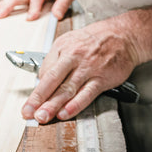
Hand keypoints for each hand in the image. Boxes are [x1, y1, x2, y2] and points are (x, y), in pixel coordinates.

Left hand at [21, 18, 138, 122]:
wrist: (123, 35)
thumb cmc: (96, 39)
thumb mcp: (70, 40)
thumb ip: (56, 59)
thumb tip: (43, 78)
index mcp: (63, 47)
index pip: (45, 71)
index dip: (36, 90)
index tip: (29, 104)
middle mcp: (74, 57)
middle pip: (53, 80)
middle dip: (38, 98)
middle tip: (28, 113)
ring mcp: (88, 68)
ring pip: (67, 89)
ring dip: (53, 104)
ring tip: (43, 116)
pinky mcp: (102, 78)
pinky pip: (87, 93)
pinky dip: (75, 105)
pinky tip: (65, 113)